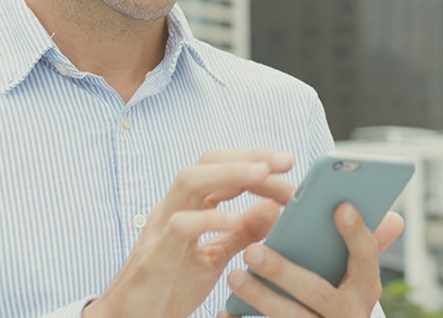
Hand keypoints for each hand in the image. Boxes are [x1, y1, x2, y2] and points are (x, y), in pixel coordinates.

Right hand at [82, 149, 295, 317]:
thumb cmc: (170, 285)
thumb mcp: (216, 257)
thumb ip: (243, 232)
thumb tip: (274, 206)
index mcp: (188, 205)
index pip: (220, 167)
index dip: (253, 159)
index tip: (287, 161)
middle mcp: (172, 207)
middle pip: (206, 164)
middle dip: (247, 157)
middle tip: (283, 161)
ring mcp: (160, 227)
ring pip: (189, 182)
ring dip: (230, 174)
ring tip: (263, 175)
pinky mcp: (155, 255)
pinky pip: (179, 226)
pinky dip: (210, 218)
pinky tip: (237, 220)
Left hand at [219, 203, 404, 316]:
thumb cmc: (337, 298)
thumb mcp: (354, 277)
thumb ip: (363, 246)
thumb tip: (395, 217)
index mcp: (365, 287)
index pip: (366, 257)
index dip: (356, 233)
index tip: (340, 206)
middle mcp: (350, 314)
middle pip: (317, 292)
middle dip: (284, 271)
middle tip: (252, 250)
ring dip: (260, 297)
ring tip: (235, 275)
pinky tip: (224, 314)